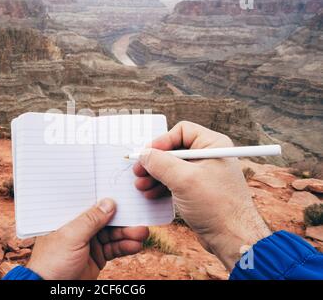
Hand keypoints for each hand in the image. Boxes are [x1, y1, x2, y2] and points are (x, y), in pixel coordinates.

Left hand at [27, 199, 148, 279]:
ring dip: (128, 234)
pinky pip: (114, 249)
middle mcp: (80, 228)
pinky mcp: (97, 257)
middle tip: (140, 218)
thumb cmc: (52, 262)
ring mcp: (89, 243)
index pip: (91, 204)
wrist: (50, 290)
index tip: (125, 195)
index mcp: (69, 218)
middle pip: (106, 220)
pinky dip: (125, 247)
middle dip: (124, 220)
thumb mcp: (71, 237)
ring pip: (113, 234)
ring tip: (142, 234)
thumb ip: (91, 220)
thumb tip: (109, 202)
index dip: (108, 200)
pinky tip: (136, 245)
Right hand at [133, 121, 270, 269]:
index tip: (147, 154)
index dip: (162, 141)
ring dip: (154, 176)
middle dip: (154, 162)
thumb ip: (160, 163)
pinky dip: (161, 186)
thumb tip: (144, 154)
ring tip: (141, 186)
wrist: (232, 238)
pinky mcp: (198, 190)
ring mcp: (203, 174)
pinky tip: (151, 195)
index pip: (181, 131)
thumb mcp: (184, 180)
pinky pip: (175, 182)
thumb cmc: (217, 206)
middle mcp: (208, 156)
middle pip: (173, 150)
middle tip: (138, 172)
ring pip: (172, 167)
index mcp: (213, 145)